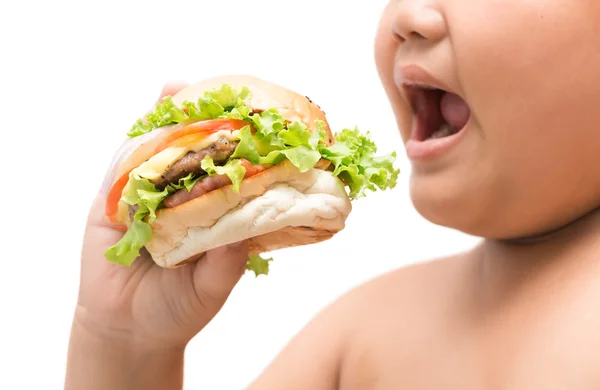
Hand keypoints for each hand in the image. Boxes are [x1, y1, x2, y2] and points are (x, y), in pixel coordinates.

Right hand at [65, 82, 248, 389]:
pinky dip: (130, 150)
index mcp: (207, 211)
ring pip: (152, 153)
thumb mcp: (211, 287)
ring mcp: (144, 198)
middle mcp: (177, 198)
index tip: (255, 116)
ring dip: (162, 120)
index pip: (223, 169)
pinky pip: (120, 173)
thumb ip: (226, 264)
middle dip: (198, 117)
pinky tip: (143, 127)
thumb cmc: (178, 308)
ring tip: (177, 89)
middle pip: (187, 150)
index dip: (236, 144)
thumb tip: (239, 236)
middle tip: (212, 87)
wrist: (130, 331)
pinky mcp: (111, 206)